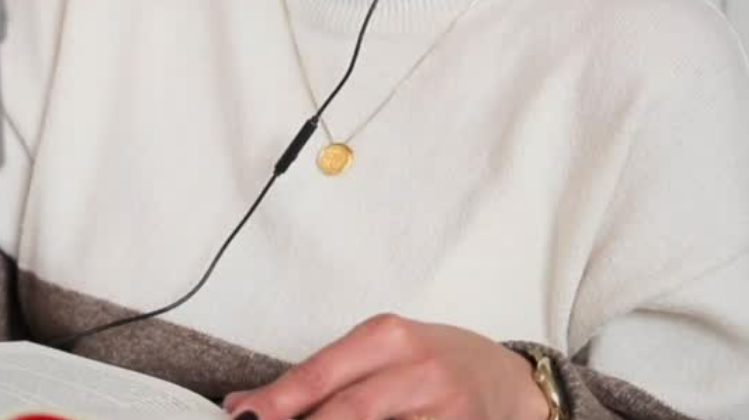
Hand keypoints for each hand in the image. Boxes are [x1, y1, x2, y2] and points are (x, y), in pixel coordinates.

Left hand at [223, 314, 549, 419]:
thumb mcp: (382, 352)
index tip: (240, 417)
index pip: (318, 375)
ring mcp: (442, 409)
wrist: (508, 380)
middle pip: (345, 411)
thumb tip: (249, 407)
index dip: (275, 403)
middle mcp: (418, 369)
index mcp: (388, 336)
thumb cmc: (435, 363)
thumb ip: (323, 377)